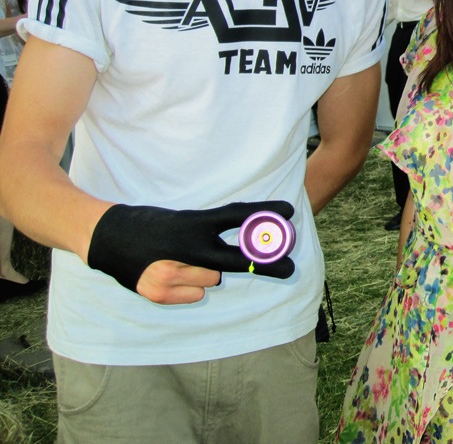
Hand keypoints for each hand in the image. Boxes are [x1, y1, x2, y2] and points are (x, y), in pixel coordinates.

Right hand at [88, 201, 295, 303]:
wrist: (105, 236)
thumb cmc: (150, 225)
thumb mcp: (183, 220)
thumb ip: (211, 231)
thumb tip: (248, 239)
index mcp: (192, 223)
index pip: (236, 217)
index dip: (265, 215)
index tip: (289, 214)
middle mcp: (185, 248)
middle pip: (236, 260)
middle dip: (267, 264)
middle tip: (291, 269)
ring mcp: (172, 272)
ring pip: (213, 279)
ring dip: (207, 272)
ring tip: (183, 261)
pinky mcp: (159, 291)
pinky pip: (195, 294)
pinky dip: (190, 287)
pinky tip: (172, 274)